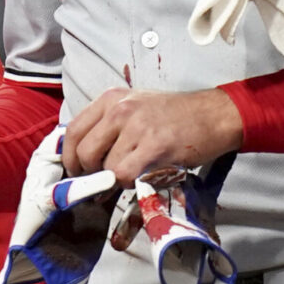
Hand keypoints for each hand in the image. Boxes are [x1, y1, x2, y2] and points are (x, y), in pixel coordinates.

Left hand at [62, 87, 243, 182]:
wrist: (213, 115)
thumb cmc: (175, 115)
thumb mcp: (135, 107)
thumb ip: (108, 127)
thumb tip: (83, 160)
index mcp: (111, 99)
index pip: (73, 130)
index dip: (70, 158)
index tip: (78, 171)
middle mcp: (120, 110)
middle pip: (84, 152)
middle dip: (89, 174)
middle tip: (102, 181)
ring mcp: (137, 127)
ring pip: (105, 168)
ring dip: (114, 180)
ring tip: (131, 175)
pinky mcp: (154, 147)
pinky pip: (125, 175)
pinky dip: (128, 184)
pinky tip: (140, 177)